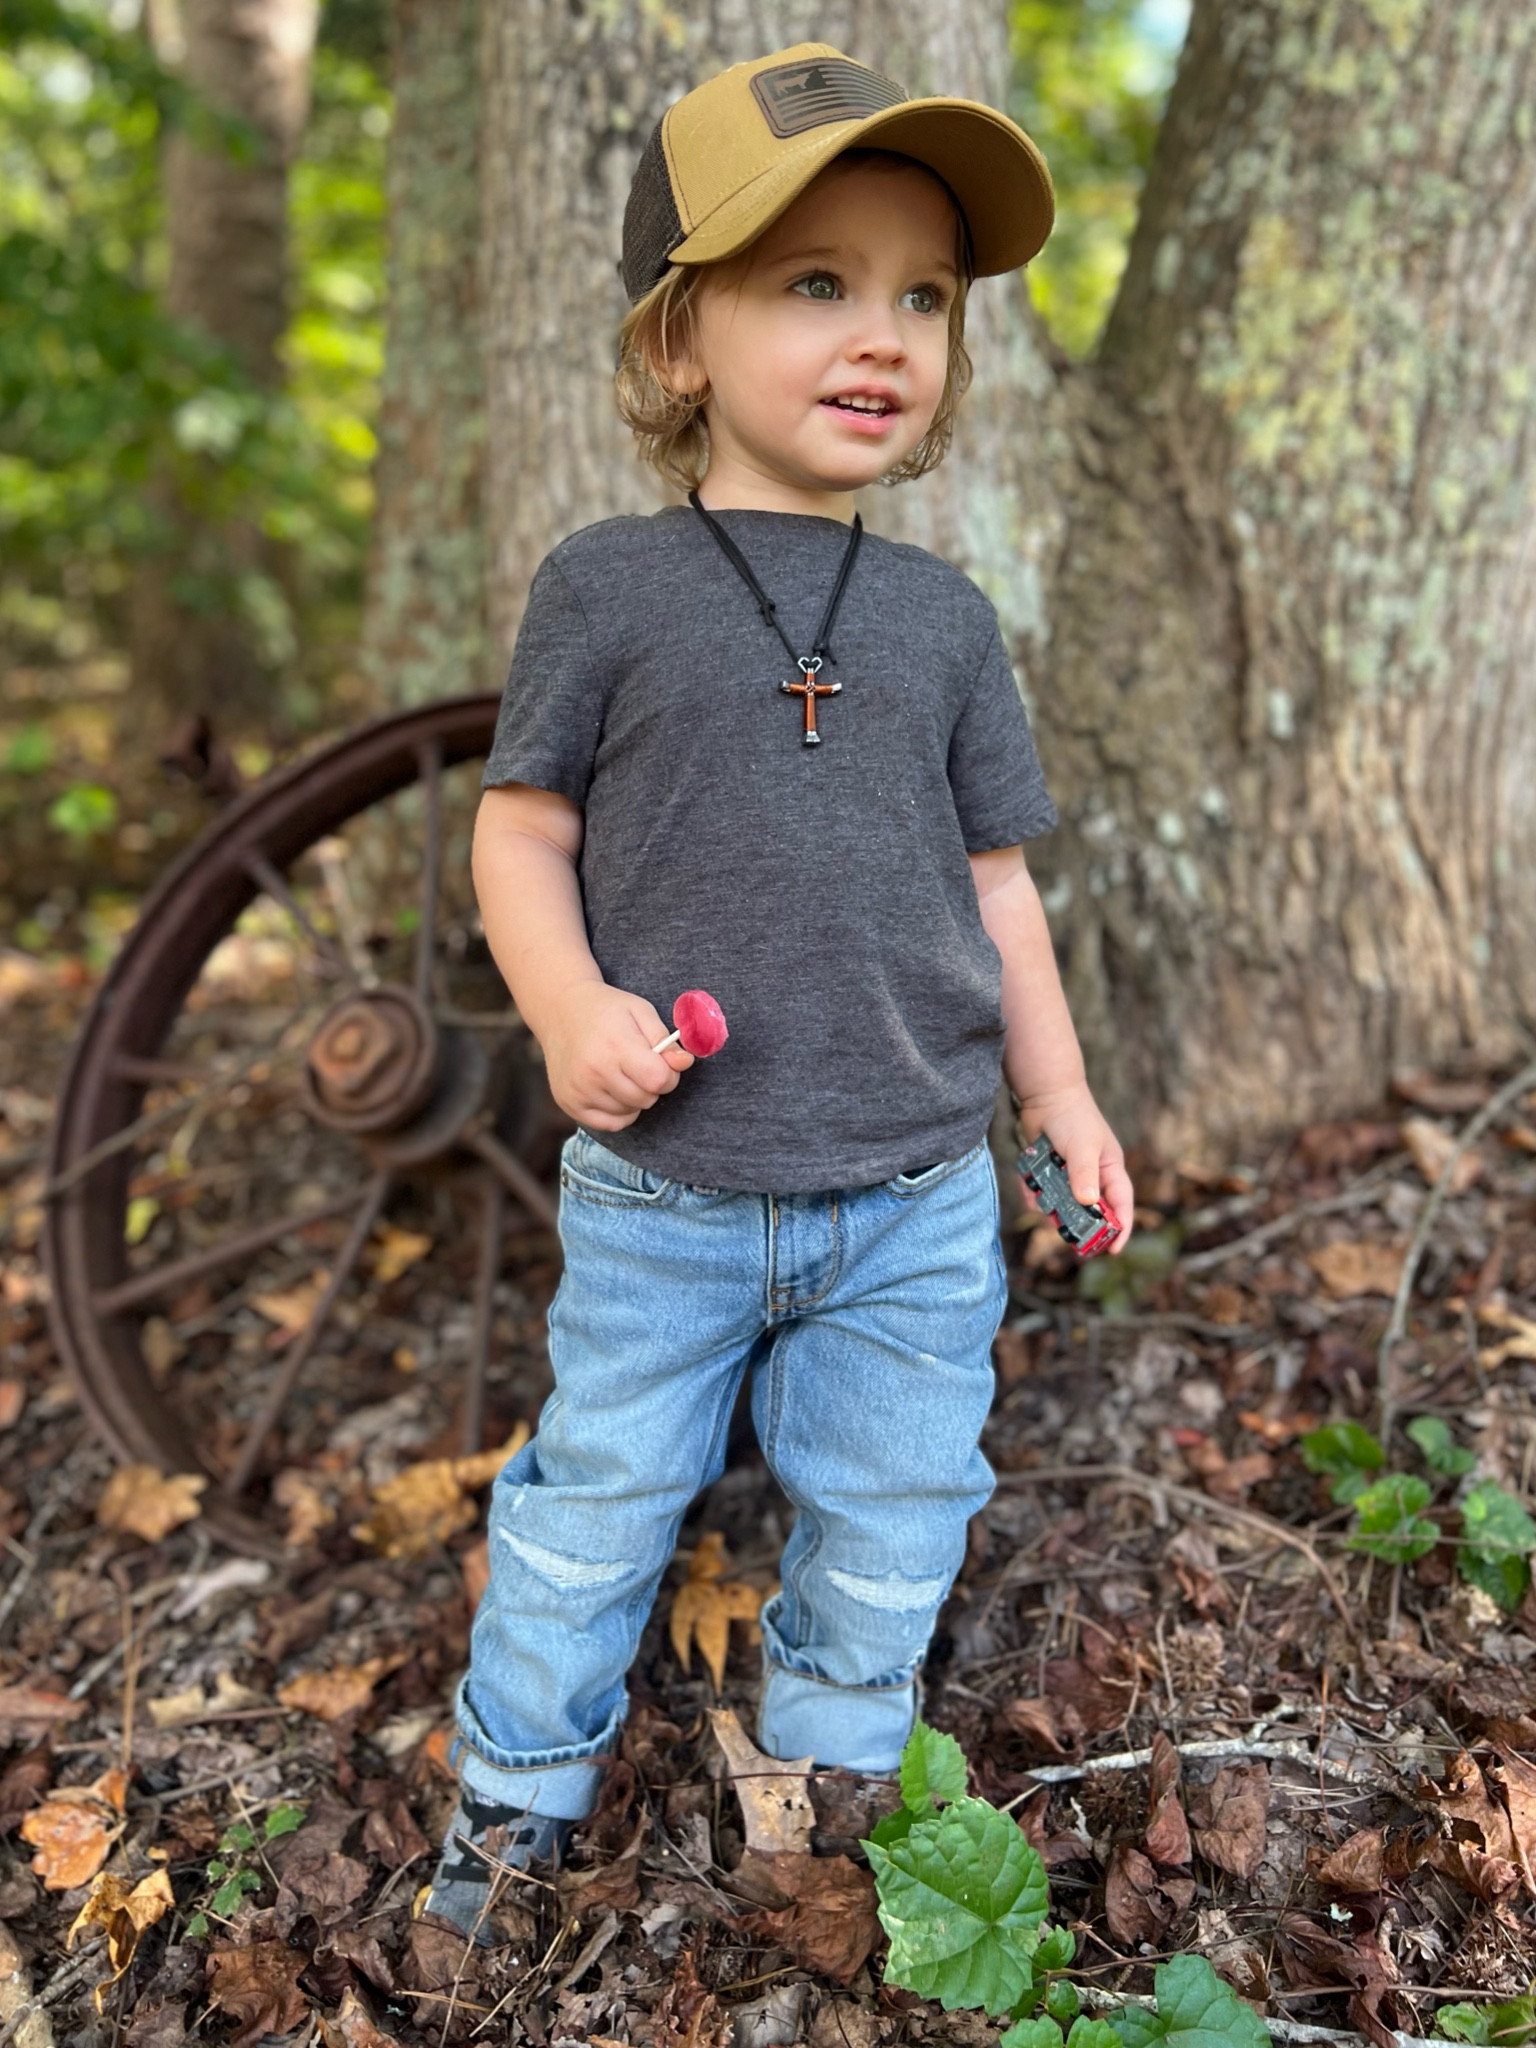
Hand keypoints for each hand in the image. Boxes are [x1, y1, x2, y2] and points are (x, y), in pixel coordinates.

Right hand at [539, 981, 693, 1129]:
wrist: (561, 1010)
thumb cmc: (607, 1010)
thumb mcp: (641, 1012)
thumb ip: (666, 1040)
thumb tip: (684, 1063)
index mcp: (615, 1045)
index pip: (658, 1080)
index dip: (669, 1074)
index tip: (661, 1062)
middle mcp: (594, 1071)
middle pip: (645, 1099)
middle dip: (652, 1085)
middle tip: (640, 1065)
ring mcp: (578, 1090)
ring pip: (629, 1112)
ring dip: (634, 1097)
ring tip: (621, 1072)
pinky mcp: (569, 1103)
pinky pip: (610, 1124)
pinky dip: (620, 1112)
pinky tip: (613, 1089)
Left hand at [1016, 1081, 1133, 1253]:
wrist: (1045, 1095)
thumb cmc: (1073, 1117)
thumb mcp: (1082, 1147)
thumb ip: (1084, 1175)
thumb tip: (1088, 1203)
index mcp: (1110, 1170)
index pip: (1122, 1205)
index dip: (1120, 1229)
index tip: (1112, 1251)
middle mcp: (1092, 1176)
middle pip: (1090, 1212)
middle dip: (1077, 1224)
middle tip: (1065, 1238)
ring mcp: (1070, 1175)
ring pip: (1062, 1205)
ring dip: (1050, 1207)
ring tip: (1040, 1199)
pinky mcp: (1050, 1171)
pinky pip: (1043, 1193)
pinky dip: (1035, 1193)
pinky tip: (1028, 1185)